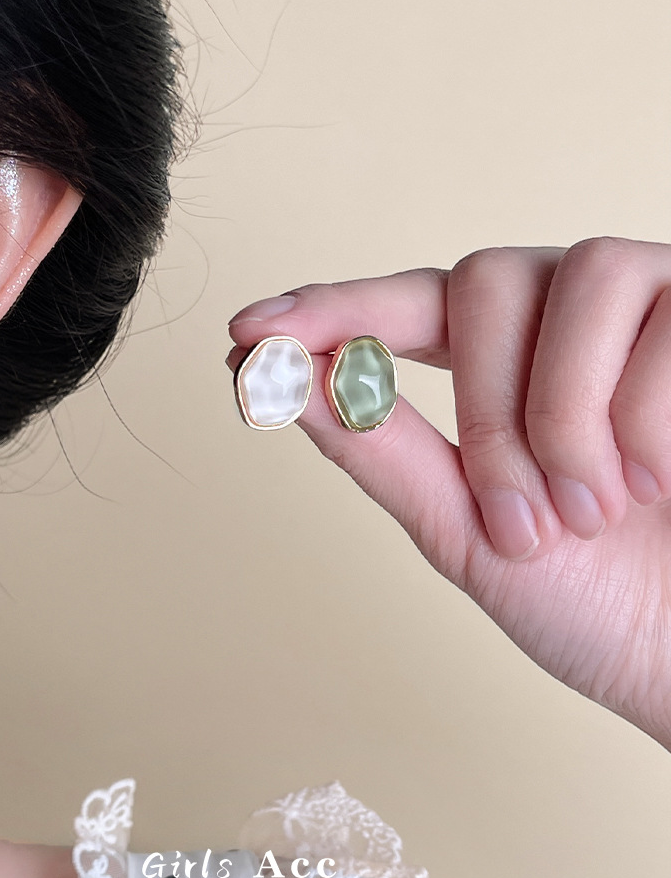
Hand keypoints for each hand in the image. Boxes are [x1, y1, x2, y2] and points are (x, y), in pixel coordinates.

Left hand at [226, 238, 670, 751]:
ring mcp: (646, 308)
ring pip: (573, 279)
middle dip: (488, 411)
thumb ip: (378, 447)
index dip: (329, 308)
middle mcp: (565, 318)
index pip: (402, 306)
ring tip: (596, 511)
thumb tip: (285, 380)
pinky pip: (666, 310)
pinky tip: (661, 479)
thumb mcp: (463, 528)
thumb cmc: (593, 598)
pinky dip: (644, 414)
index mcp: (500, 365)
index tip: (248, 334)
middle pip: (481, 281)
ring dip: (564, 417)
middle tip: (522, 523)